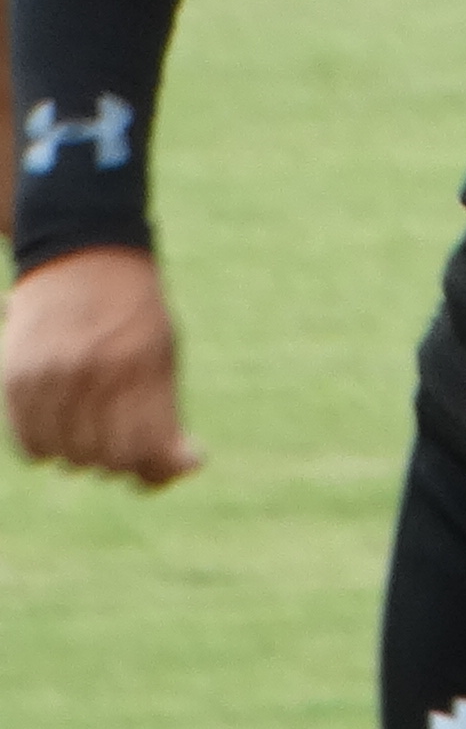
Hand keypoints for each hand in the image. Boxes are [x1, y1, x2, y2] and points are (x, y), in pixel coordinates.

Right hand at [6, 250, 201, 486]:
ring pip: (68, 458)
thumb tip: (183, 469)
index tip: (177, 458)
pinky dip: (51, 448)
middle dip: (124, 461)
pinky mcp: (18, 380)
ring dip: (86, 456)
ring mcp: (52, 377)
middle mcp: (95, 373)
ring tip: (96, 428)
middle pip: (108, 461)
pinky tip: (65, 429)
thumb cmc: (133, 315)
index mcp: (142, 365)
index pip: (149, 449)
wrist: (83, 259)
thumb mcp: (163, 354)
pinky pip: (33, 446)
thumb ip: (167, 413)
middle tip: (131, 440)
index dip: (162, 468)